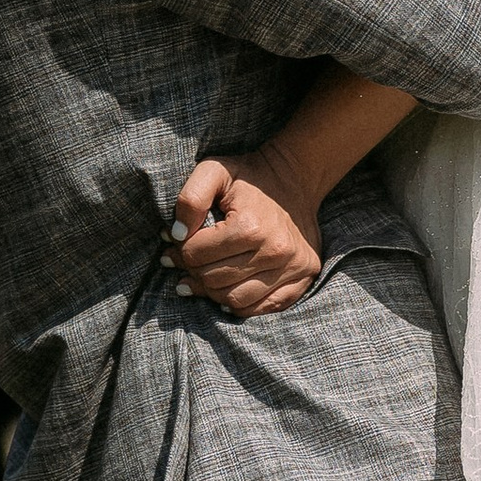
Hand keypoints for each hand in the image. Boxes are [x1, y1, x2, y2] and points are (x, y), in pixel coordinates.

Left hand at [170, 149, 323, 316]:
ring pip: (234, 300)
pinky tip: (228, 290)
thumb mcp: (214, 171)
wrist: (296, 179)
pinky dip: (240, 304)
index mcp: (250, 226)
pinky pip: (262, 308)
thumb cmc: (250, 178)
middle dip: (194, 270)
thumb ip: (190, 199)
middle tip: (189, 259)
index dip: (181, 249)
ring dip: (213, 291)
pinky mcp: (302, 280)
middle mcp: (274, 252)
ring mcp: (292, 269)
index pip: (195, 255)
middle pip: (213, 280)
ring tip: (205, 275)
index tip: (180, 241)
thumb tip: (177, 235)